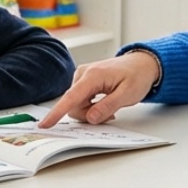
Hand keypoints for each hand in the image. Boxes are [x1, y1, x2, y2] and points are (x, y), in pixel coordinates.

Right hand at [38, 50, 159, 127]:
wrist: (141, 64)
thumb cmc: (137, 76)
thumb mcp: (128, 95)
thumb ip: (108, 106)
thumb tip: (90, 118)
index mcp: (93, 76)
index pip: (71, 98)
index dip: (57, 113)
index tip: (45, 124)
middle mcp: (83, 74)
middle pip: (74, 106)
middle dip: (89, 115)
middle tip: (111, 114)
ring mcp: (82, 77)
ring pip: (76, 105)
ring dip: (91, 111)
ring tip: (110, 106)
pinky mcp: (83, 81)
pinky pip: (80, 101)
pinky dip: (91, 106)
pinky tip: (104, 102)